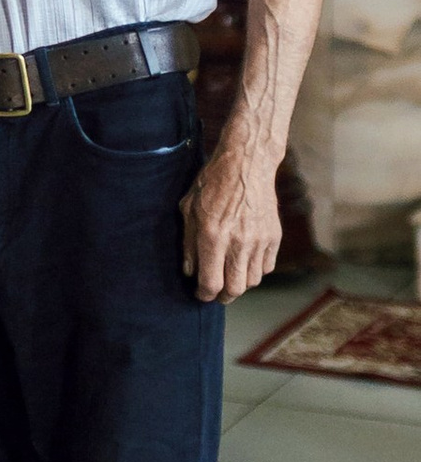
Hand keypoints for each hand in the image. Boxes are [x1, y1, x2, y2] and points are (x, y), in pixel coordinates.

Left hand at [183, 141, 281, 302]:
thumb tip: (189, 271)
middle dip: (222, 297)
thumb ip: (188, 242)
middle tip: (214, 294)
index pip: (210, 282)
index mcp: (213, 235)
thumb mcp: (188, 208)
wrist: (246, 164)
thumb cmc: (211, 183)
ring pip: (251, 281)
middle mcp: (238, 243)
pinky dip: (254, 271)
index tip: (199, 294)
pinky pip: (266, 267)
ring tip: (228, 277)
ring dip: (239, 284)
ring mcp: (260, 241)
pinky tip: (243, 262)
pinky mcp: (274, 238)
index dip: (203, 294)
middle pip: (235, 289)